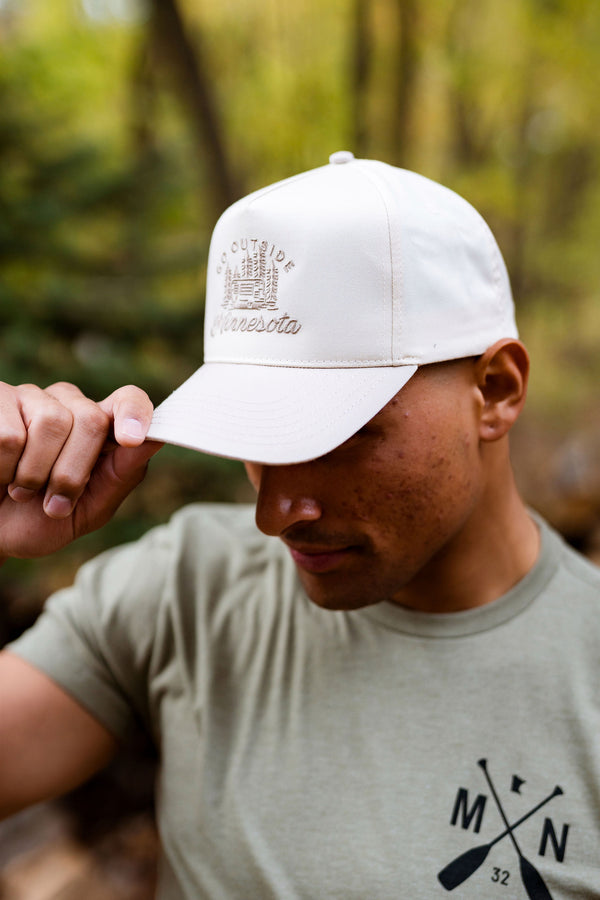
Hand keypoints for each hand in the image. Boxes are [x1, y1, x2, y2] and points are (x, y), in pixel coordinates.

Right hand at [0, 382, 162, 559]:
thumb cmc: (40, 520)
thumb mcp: (89, 509)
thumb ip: (122, 475)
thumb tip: (155, 440)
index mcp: (99, 427)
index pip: (129, 400)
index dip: (135, 413)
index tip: (132, 439)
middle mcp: (67, 404)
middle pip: (91, 419)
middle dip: (73, 472)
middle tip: (54, 500)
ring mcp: (30, 398)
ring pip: (51, 422)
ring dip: (35, 473)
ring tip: (21, 490)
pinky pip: (10, 434)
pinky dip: (4, 469)